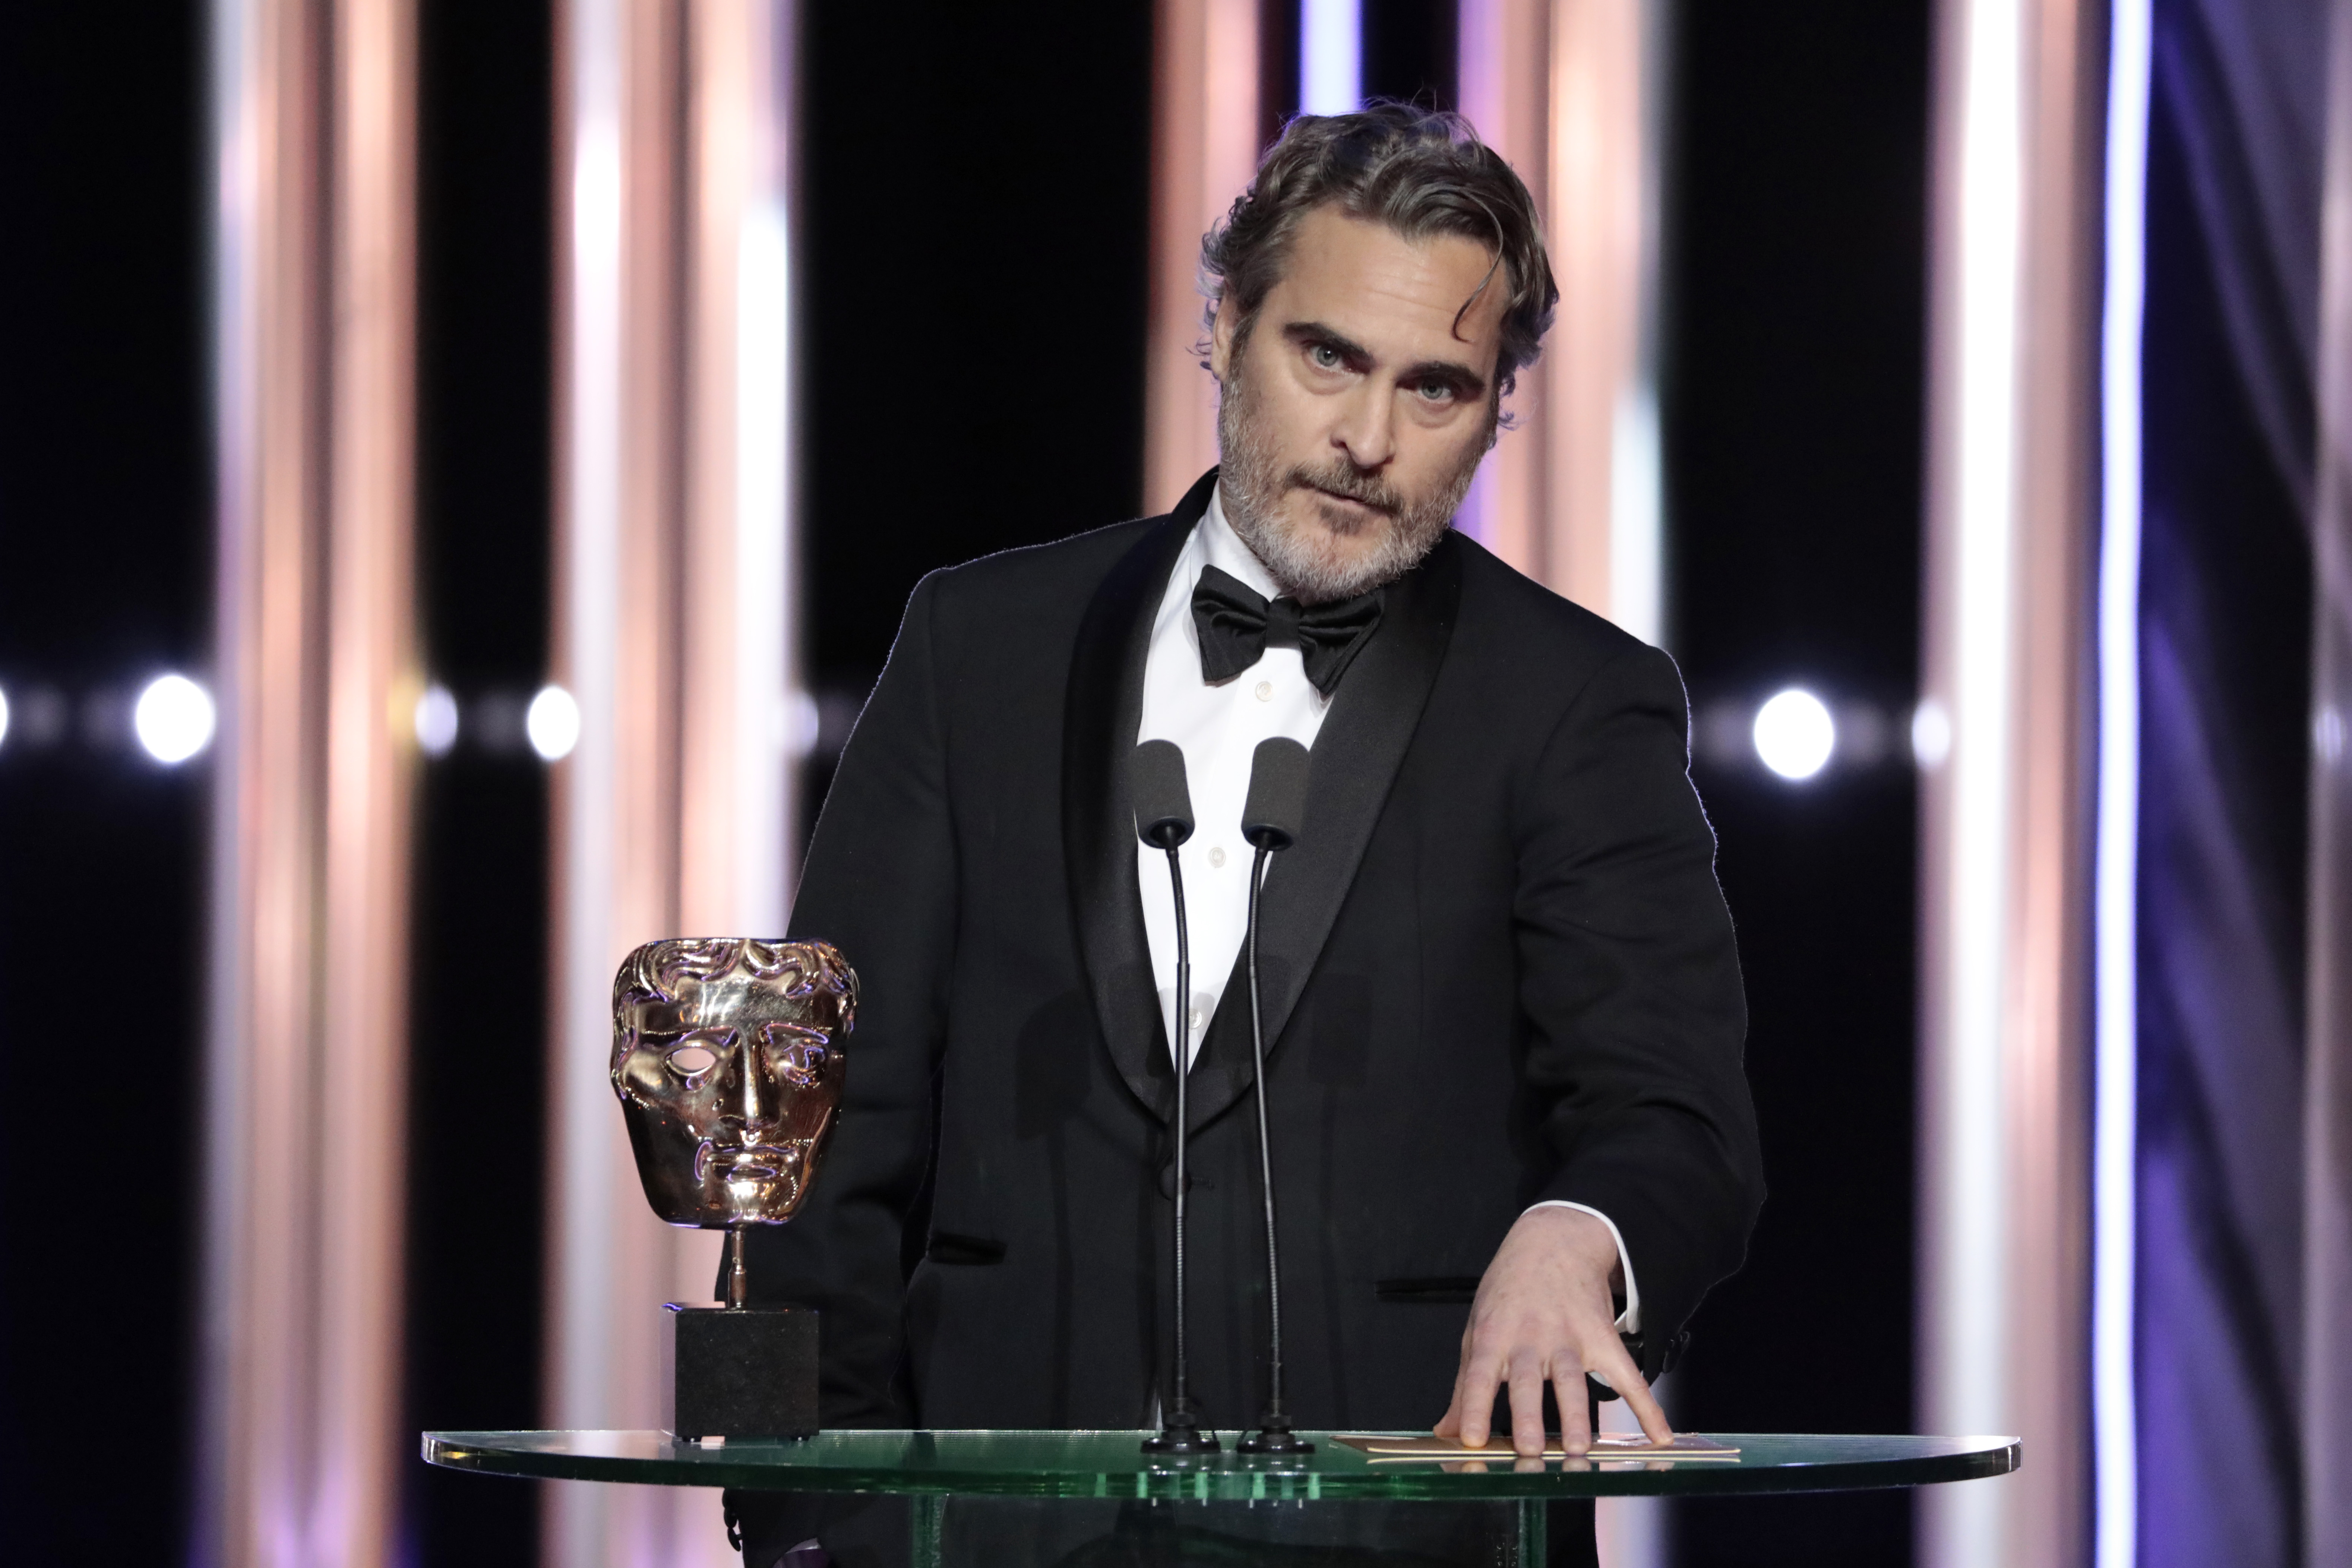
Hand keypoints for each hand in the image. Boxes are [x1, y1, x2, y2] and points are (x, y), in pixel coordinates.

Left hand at [1431, 1206, 1672, 1457]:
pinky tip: (1658, 1437)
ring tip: (1580, 1448)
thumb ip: (1465, 1387)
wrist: (1552, 1243)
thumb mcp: (1477, 1330)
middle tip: (1531, 1449)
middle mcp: (1530, 1338)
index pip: (1479, 1375)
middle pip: (1527, 1380)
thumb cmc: (1507, 1294)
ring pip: (1572, 1379)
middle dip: (1529, 1415)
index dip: (1473, 1407)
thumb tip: (1444, 1432)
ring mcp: (1569, 1337)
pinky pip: (1627, 1374)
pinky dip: (1646, 1407)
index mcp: (1493, 1336)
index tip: (1471, 1439)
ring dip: (1577, 1414)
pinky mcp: (1602, 1337)